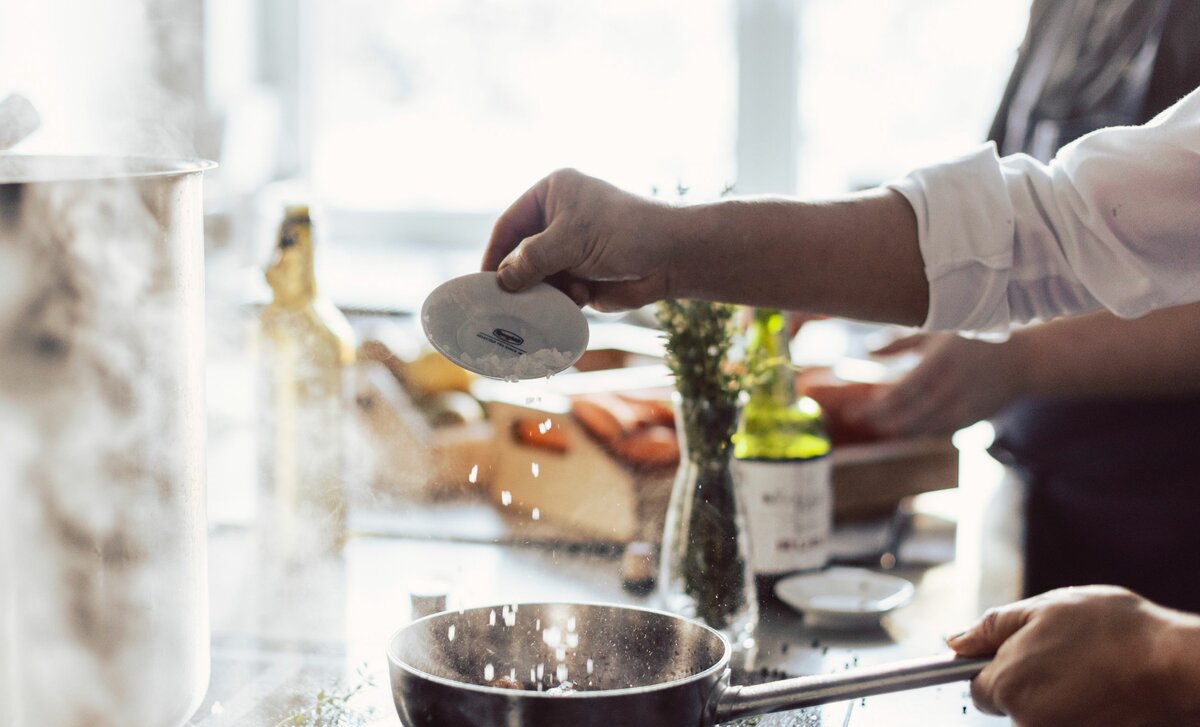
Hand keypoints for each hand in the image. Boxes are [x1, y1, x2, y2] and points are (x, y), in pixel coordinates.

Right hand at [482, 169, 678, 311]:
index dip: (494, 253)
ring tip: (557, 297)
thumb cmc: (623, 233)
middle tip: (505, 303)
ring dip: (545, 292)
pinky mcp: (581, 275)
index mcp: (552, 193)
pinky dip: (561, 300)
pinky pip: (556, 293)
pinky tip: (580, 298)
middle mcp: (558, 219)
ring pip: (537, 278)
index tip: (482, 282)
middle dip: (519, 278)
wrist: (671, 257)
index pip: (509, 225)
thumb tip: (501, 281)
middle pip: (521, 254)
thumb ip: (531, 260)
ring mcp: (570, 249)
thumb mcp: (570, 240)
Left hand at [851, 332, 1026, 436]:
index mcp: (940, 363)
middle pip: (905, 415)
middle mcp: (950, 389)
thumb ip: (899, 343)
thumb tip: (867, 351)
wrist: (1022, 361)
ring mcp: (961, 408)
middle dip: (876, 419)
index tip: (852, 409)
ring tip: (874, 421)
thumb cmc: (972, 340)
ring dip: (892, 427)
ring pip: (917, 428)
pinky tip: (899, 425)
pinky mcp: (969, 421)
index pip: (899, 394)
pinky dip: (913, 431)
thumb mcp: (936, 333)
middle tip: (853, 417)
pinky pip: (933, 432)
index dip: (873, 406)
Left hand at [949, 586, 1199, 726]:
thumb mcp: (1040, 610)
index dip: (994, 665)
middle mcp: (1029, 721)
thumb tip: (954, 642)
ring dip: (1055, 690)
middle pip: (1009, 703)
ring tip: (1086, 665)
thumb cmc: (1110, 630)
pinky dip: (1079, 705)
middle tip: (1061, 650)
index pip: (977, 687)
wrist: (1172, 663)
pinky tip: (1100, 685)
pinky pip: (1067, 720)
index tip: (1019, 650)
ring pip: (1040, 713)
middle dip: (1027, 677)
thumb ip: (989, 628)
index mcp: (1008, 686)